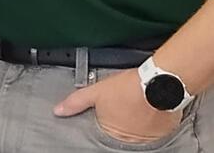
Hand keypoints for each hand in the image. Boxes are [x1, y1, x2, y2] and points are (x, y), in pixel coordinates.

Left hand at [54, 68, 181, 143]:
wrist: (158, 82)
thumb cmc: (127, 87)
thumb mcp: (96, 91)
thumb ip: (76, 102)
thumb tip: (58, 111)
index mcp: (111, 132)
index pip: (105, 130)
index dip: (107, 118)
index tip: (113, 110)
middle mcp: (130, 139)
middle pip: (123, 131)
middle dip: (123, 119)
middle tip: (126, 103)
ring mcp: (148, 137)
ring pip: (140, 131)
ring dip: (138, 121)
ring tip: (138, 103)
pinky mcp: (164, 132)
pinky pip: (157, 129)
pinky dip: (153, 120)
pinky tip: (151, 107)